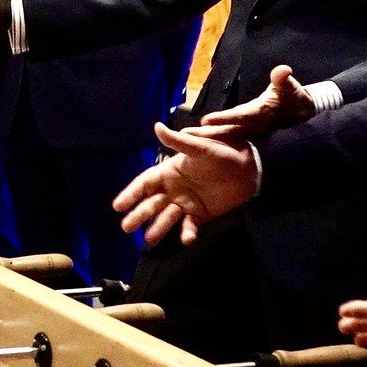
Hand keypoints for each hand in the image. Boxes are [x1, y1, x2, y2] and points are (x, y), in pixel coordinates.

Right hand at [112, 122, 259, 245]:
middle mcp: (173, 189)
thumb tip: (157, 126)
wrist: (247, 169)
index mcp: (169, 172)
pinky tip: (186, 239)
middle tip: (126, 228)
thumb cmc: (222, 153)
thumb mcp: (201, 147)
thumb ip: (179, 141)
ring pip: (167, 217)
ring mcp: (185, 203)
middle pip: (151, 204)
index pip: (145, 184)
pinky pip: (190, 226)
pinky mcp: (200, 214)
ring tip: (149, 240)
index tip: (118, 206)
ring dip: (158, 228)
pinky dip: (187, 233)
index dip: (131, 194)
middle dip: (139, 215)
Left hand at [192, 65, 318, 143]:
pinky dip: (214, 141)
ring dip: (207, 138)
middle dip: (208, 134)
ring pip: (226, 136)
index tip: (206, 120)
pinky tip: (197, 142)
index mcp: (261, 114)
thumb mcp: (290, 88)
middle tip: (186, 136)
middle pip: (228, 131)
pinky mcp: (248, 136)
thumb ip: (283, 80)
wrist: (303, 117)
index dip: (225, 118)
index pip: (240, 116)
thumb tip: (282, 70)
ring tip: (185, 139)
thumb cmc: (293, 98)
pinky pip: (229, 138)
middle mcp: (253, 126)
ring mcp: (250, 133)